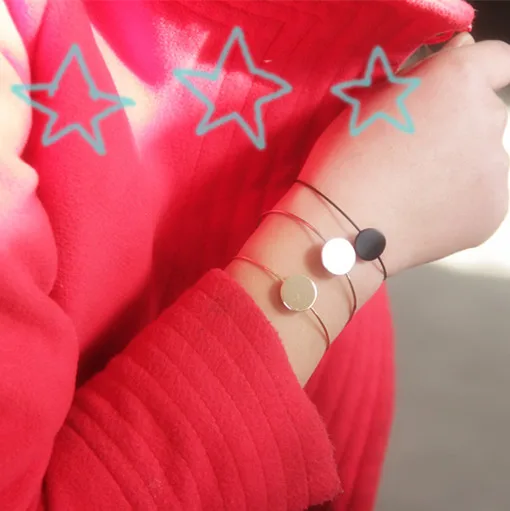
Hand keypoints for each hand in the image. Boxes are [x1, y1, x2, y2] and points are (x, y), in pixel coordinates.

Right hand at [298, 36, 509, 275]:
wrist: (345, 230)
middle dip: (457, 127)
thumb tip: (462, 51)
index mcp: (458, 81)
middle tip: (413, 155)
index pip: (497, 60)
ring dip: (459, 167)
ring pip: (484, 159)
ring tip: (414, 191)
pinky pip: (482, 197)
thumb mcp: (370, 102)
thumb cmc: (346, 161)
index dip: (476, 76)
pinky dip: (458, 203)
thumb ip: (422, 75)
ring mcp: (497, 168)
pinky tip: (423, 213)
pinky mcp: (494, 210)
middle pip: (485, 114)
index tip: (455, 95)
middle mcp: (489, 118)